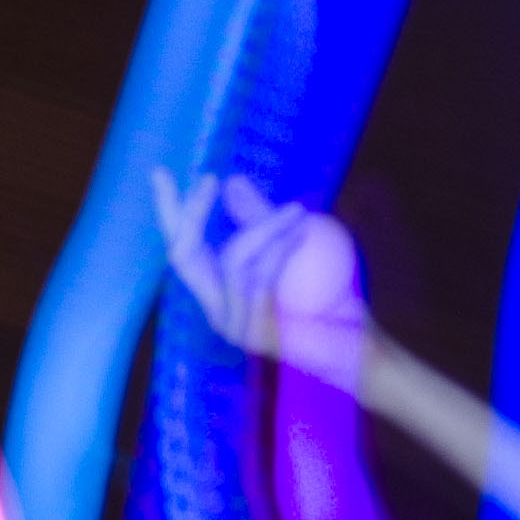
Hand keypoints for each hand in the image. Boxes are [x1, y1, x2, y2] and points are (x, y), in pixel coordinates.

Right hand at [150, 171, 371, 384]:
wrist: (359, 347)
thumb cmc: (329, 298)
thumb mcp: (293, 244)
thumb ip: (259, 219)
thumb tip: (232, 181)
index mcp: (216, 290)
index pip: (181, 247)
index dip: (168, 210)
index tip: (160, 171)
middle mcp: (215, 309)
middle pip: (183, 255)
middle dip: (193, 213)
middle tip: (211, 179)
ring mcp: (233, 325)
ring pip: (231, 261)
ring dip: (264, 228)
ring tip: (295, 212)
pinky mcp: (257, 333)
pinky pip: (259, 278)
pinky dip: (279, 248)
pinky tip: (300, 232)